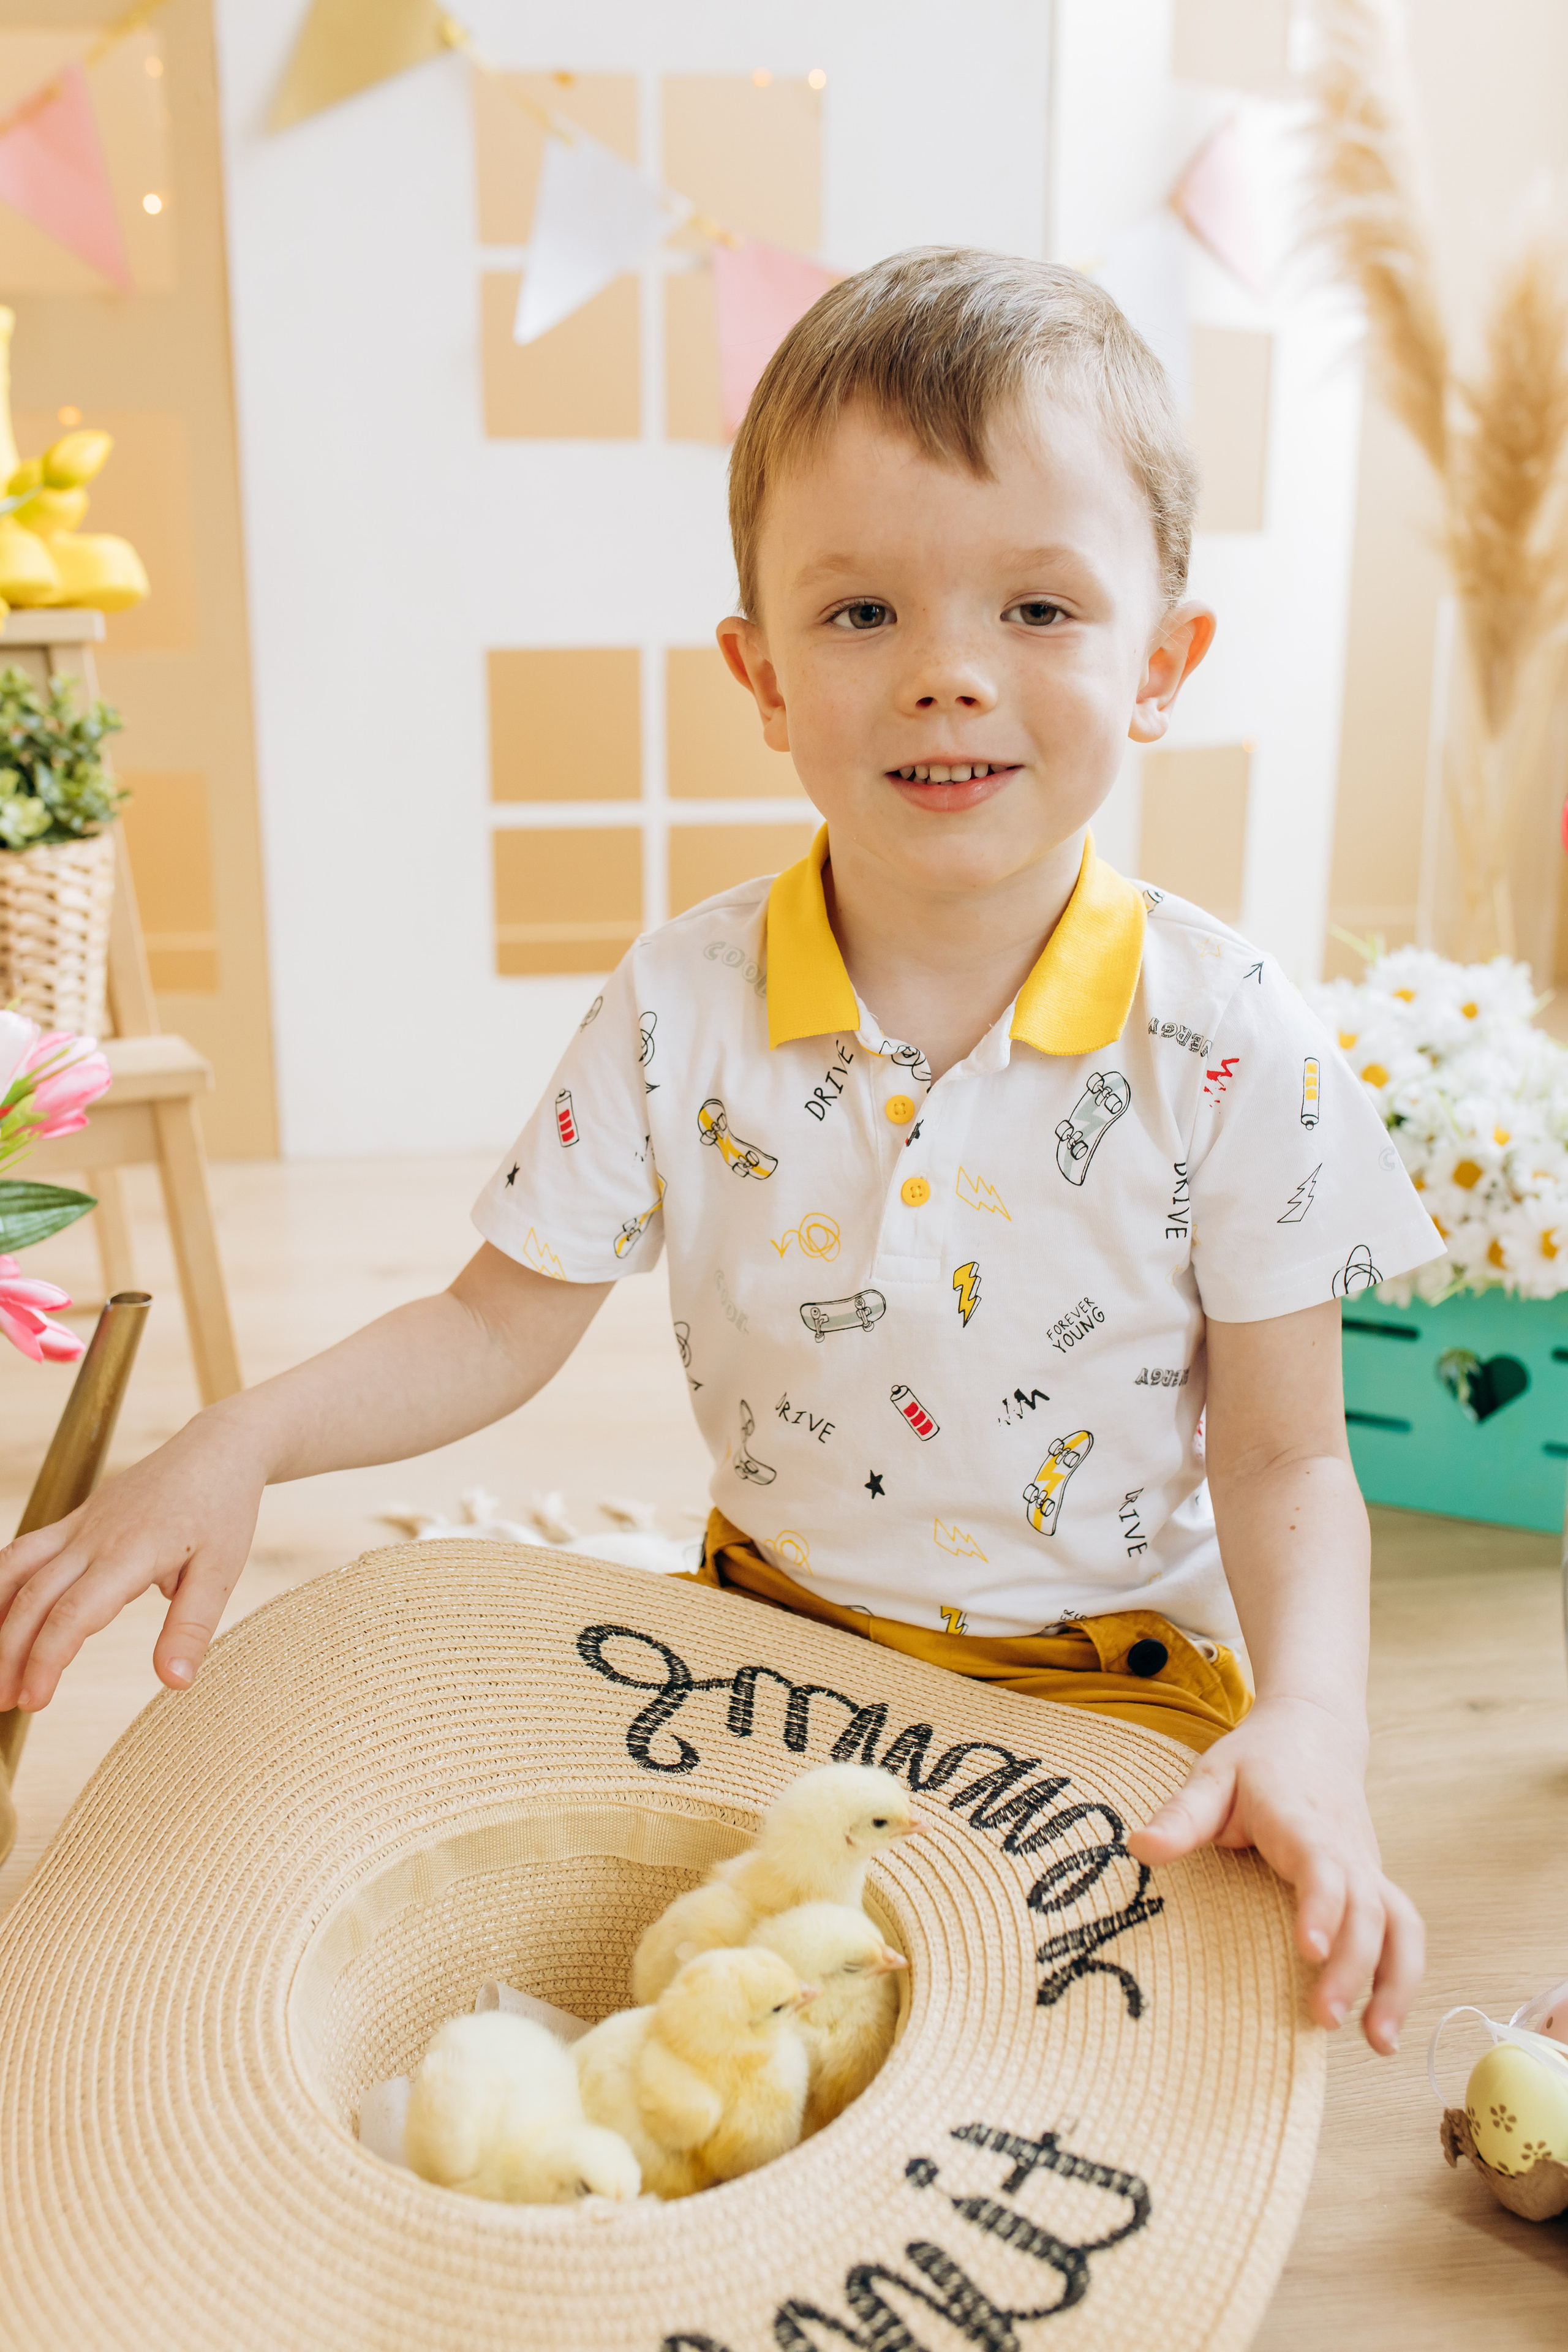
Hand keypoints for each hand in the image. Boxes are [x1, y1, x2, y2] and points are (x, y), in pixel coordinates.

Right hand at [0, 1409, 266, 1711]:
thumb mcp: (222, 1571)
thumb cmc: (223, 1510)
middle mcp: (93, 1537)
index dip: (46, 1659)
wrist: (217, 1449)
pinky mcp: (75, 1520)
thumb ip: (192, 1628)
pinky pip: (24, 1552)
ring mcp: (79, 1525)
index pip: (73, 1613)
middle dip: (10, 1654)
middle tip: (4, 1704)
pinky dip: (0, 1587)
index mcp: (131, 1552)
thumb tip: (175, 1683)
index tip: (34, 1701)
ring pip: (14, 1569)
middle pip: (32, 1598)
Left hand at [1126, 1696, 1422, 2053]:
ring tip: (1378, 2043)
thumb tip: (1140, 1848)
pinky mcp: (1375, 1886)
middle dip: (1352, 1966)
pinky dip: (1401, 1978)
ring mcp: (1368, 1869)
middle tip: (1323, 2018)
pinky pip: (1402, 1932)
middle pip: (1367, 1909)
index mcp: (1302, 1822)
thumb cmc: (1257, 1761)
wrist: (1315, 1732)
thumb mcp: (1212, 1777)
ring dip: (1395, 1983)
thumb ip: (1181, 1815)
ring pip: (1402, 1926)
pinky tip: (1382, 2027)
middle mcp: (1346, 1850)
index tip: (1309, 1949)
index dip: (1322, 1907)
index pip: (1322, 1865)